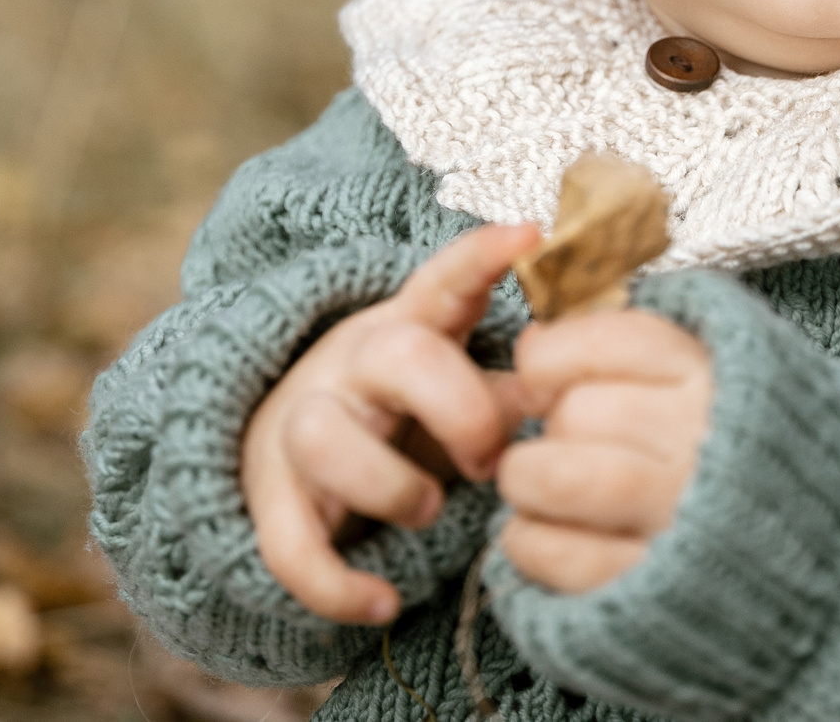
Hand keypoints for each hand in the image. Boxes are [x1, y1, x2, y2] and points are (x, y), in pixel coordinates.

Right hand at [241, 223, 539, 624]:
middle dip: (458, 407)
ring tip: (428, 513)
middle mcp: (349, 367)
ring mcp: (300, 428)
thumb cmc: (395, 422)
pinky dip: (337, 586)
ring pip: (322, 436)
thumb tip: (571, 398)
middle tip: (489, 461)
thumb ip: (507, 396)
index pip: (442, 283)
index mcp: (406, 331)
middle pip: (395, 353)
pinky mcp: (269, 500)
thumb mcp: (450, 395)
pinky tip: (382, 604)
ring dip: (388, 485)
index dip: (482, 258)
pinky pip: (288, 544)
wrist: (281, 462)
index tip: (529, 235)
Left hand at [496, 308, 712, 593]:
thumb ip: (623, 347)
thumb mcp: (697, 371)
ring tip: (537, 483)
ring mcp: (682, 520)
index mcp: (713, 379)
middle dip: (549, 424)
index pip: (610, 342)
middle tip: (561, 440)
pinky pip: (559, 555)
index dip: (550, 355)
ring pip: (562, 478)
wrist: (797, 545)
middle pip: (581, 412)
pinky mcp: (653, 587)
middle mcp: (704, 445)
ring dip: (528, 478)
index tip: (542, 376)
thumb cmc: (722, 446)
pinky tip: (540, 531)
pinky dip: (528, 541)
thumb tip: (533, 343)